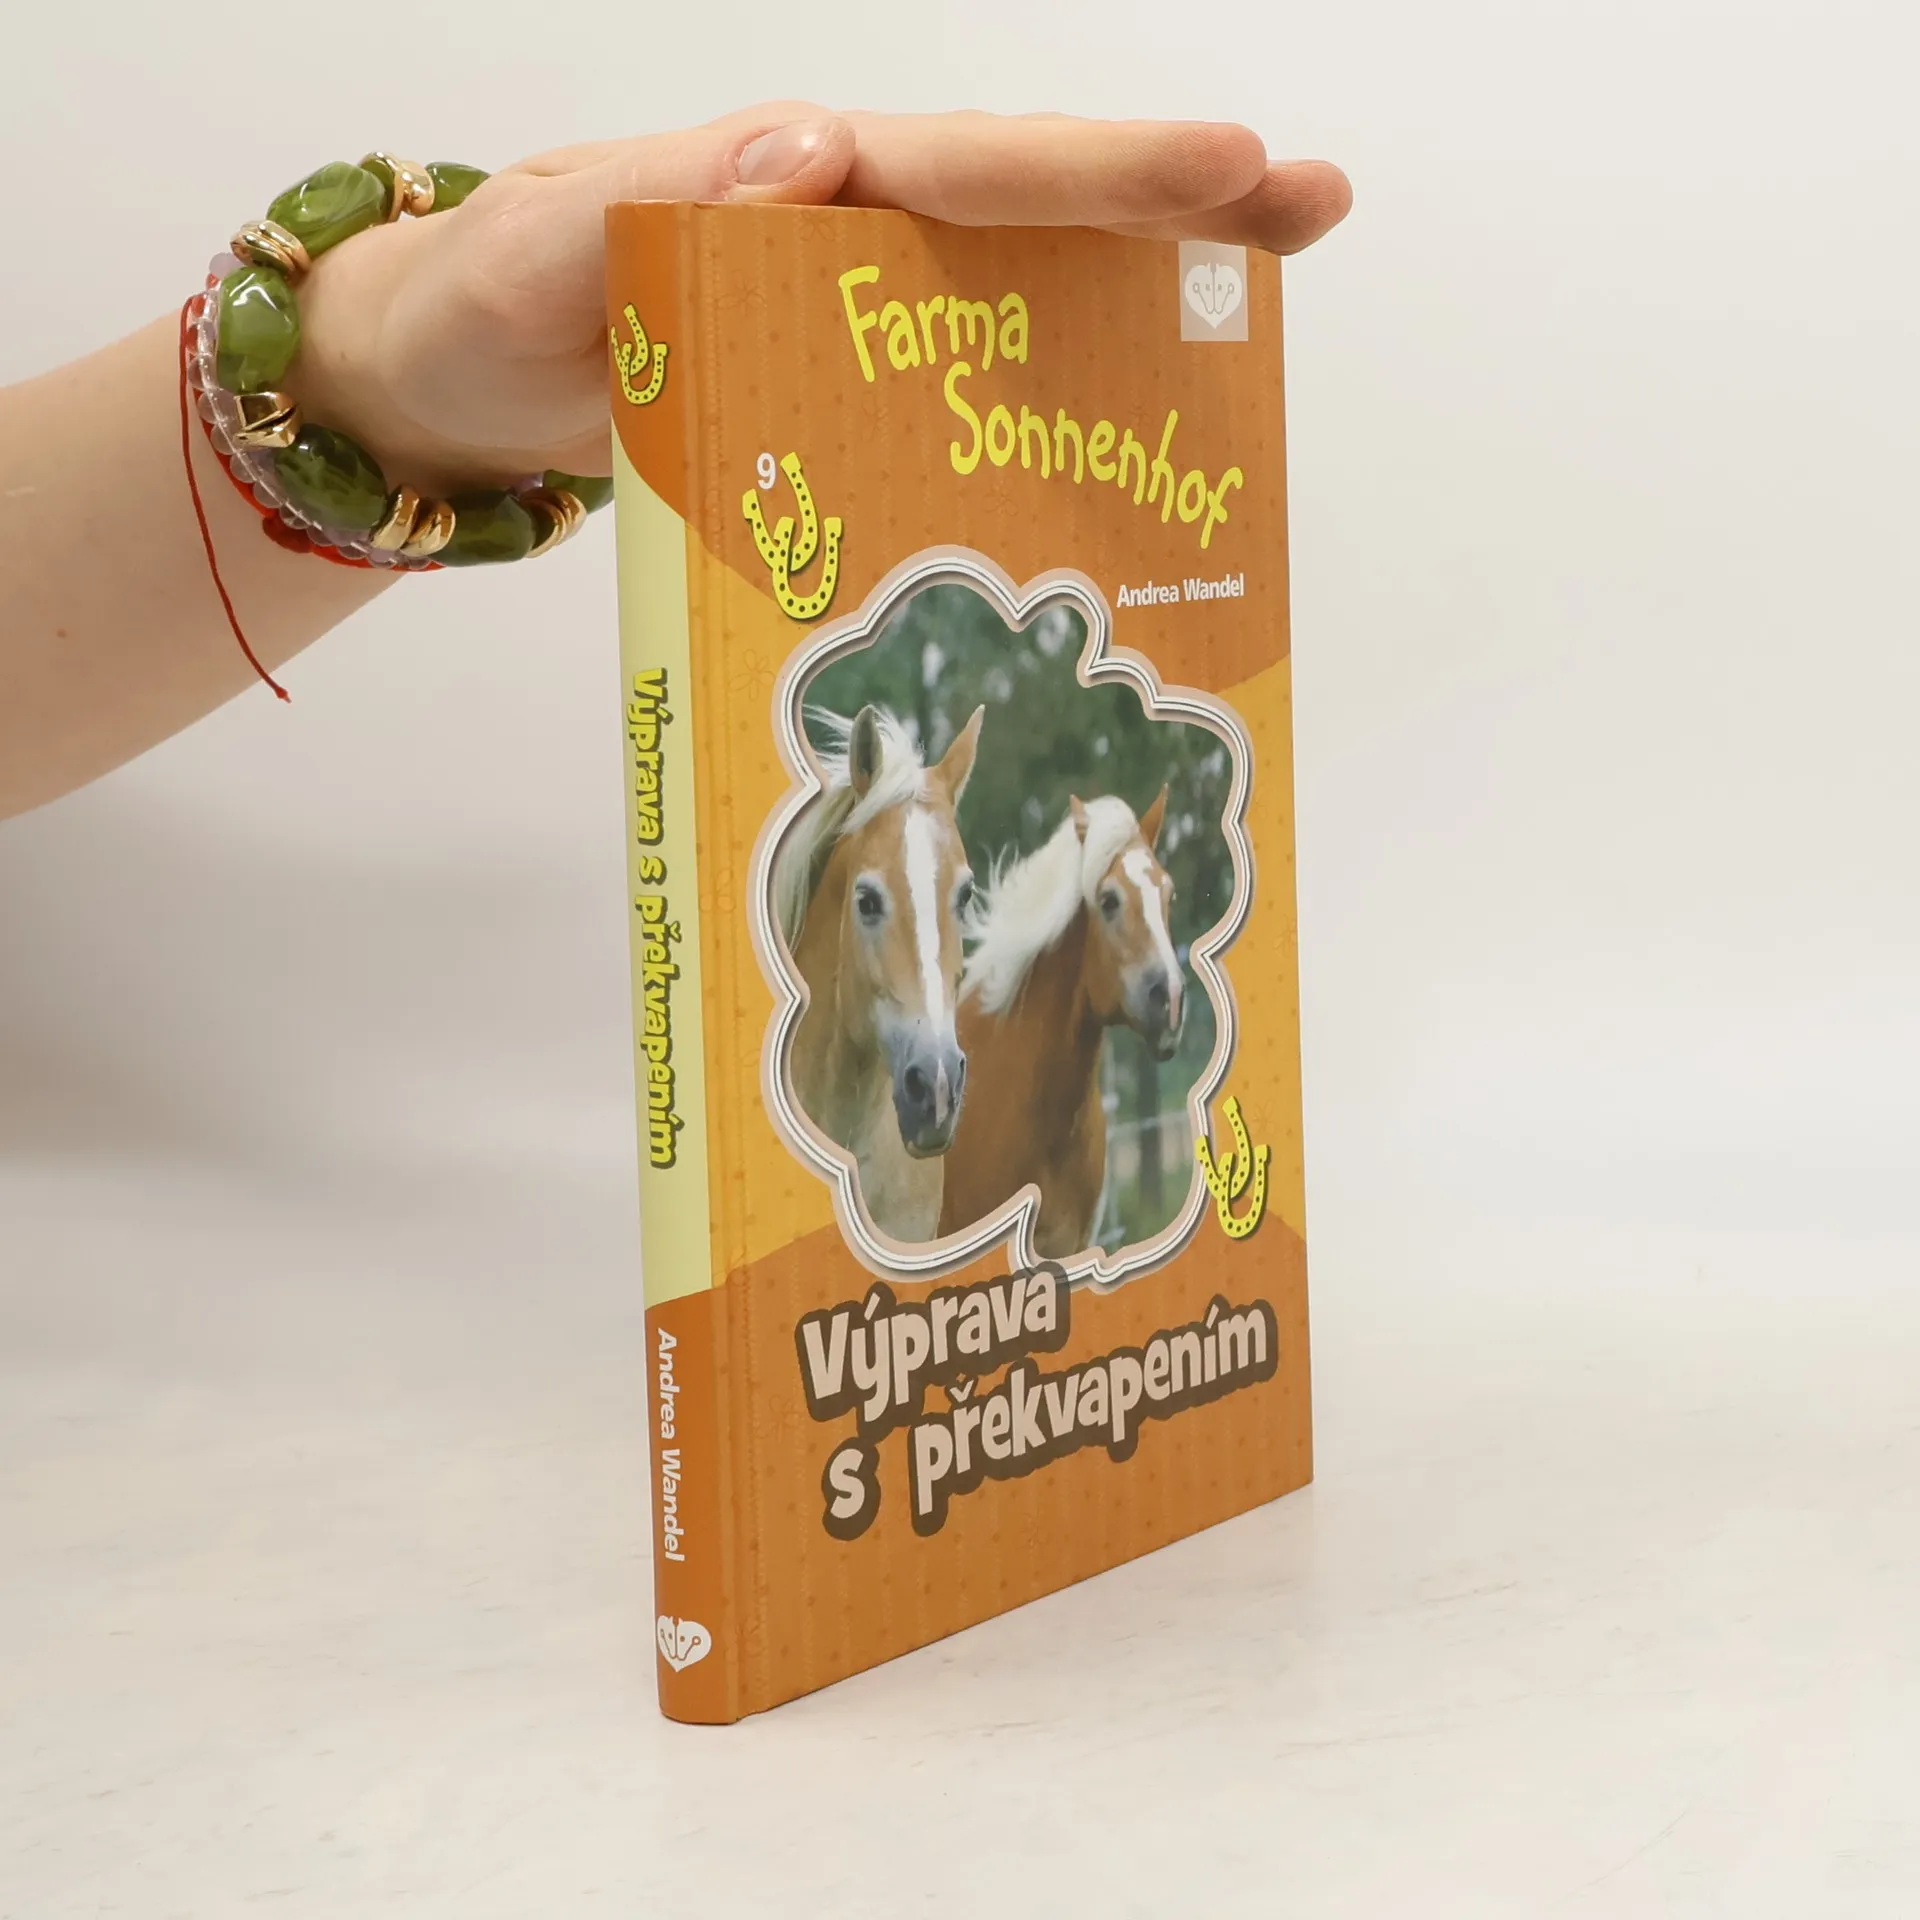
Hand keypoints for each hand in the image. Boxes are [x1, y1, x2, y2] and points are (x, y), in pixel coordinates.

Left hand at [291, 104, 1350, 494]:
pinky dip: (1047, 403)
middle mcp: (843, 237)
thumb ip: (642, 211)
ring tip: (1262, 304)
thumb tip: (807, 159)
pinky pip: (960, 392)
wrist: (446, 387)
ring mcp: (850, 321)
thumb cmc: (479, 305)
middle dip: (1168, 206)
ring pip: (1018, 295)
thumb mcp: (532, 254)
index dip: (1093, 176)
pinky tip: (1123, 443)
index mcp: (789, 182)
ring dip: (1139, 301)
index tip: (1222, 171)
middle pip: (1029, 211)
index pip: (964, 167)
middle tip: (1308, 208)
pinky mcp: (838, 396)